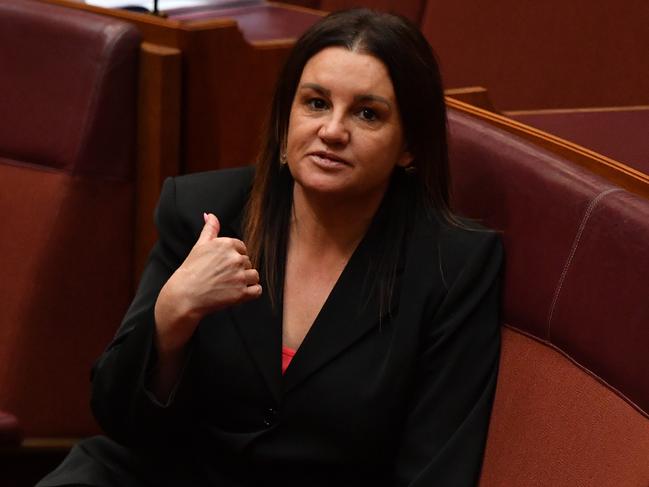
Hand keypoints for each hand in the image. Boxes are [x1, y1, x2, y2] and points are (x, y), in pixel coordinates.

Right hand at [154, 213, 261, 353]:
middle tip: (222, 277)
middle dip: (238, 270)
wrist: (184, 295)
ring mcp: (239, 276)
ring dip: (246, 281)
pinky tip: (239, 293)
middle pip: (248, 262)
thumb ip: (210, 229)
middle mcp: (235, 259)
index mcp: (227, 245)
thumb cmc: (191, 270)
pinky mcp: (241, 293)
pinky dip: (251, 292)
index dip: (233, 258)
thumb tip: (210, 215)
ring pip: (254, 275)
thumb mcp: (199, 246)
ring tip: (229, 285)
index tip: (222, 265)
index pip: (242, 249)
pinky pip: (257, 290)